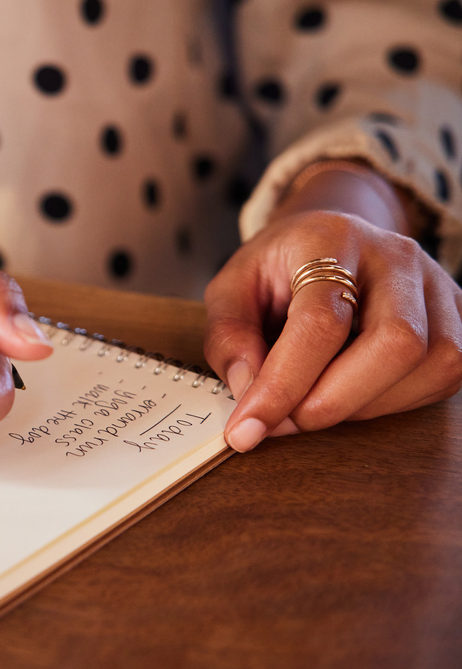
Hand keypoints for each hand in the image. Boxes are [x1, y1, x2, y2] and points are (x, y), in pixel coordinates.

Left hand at [205, 168, 461, 452]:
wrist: (330, 240)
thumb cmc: (279, 268)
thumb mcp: (232, 288)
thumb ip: (229, 336)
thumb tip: (248, 390)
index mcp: (331, 240)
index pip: (321, 320)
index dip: (283, 383)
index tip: (247, 428)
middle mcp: (396, 257)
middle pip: (395, 342)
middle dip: (334, 400)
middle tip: (286, 422)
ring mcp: (437, 286)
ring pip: (431, 364)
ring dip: (365, 406)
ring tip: (315, 404)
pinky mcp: (458, 317)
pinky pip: (445, 376)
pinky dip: (394, 402)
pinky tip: (353, 395)